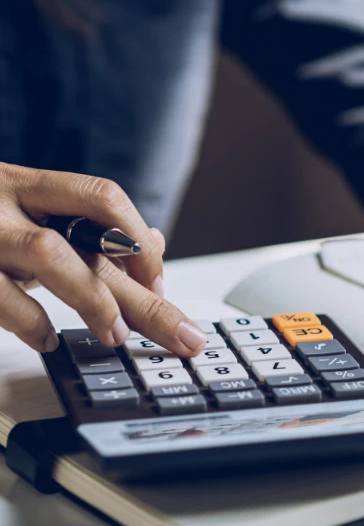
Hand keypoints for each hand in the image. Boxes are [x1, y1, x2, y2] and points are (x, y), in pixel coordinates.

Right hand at [0, 163, 206, 353]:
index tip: (158, 285)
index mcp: (28, 185)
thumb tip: (154, 240)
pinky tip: (47, 340)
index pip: (104, 199)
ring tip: (114, 336)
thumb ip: (85, 228)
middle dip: (145, 294)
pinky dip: (26, 320)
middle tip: (183, 338)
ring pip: (45, 253)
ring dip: (90, 299)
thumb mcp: (24, 212)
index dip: (138, 242)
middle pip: (91, 239)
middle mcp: (3, 198)